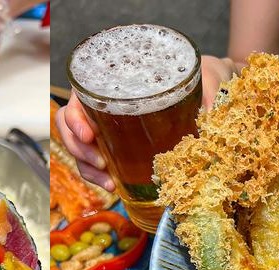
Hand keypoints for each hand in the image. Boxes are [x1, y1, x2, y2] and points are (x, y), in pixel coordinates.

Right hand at [52, 55, 229, 180]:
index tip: (89, 134)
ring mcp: (105, 124)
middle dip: (79, 149)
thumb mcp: (205, 77)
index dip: (74, 118)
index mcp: (111, 82)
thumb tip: (206, 116)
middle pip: (70, 126)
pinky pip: (95, 160)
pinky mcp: (115, 143)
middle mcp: (102, 102)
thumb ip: (206, 92)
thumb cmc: (199, 75)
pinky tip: (112, 185)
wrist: (208, 86)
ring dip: (87, 167)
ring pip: (79, 146)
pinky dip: (98, 175)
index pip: (77, 98)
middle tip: (101, 163)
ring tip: (108, 182)